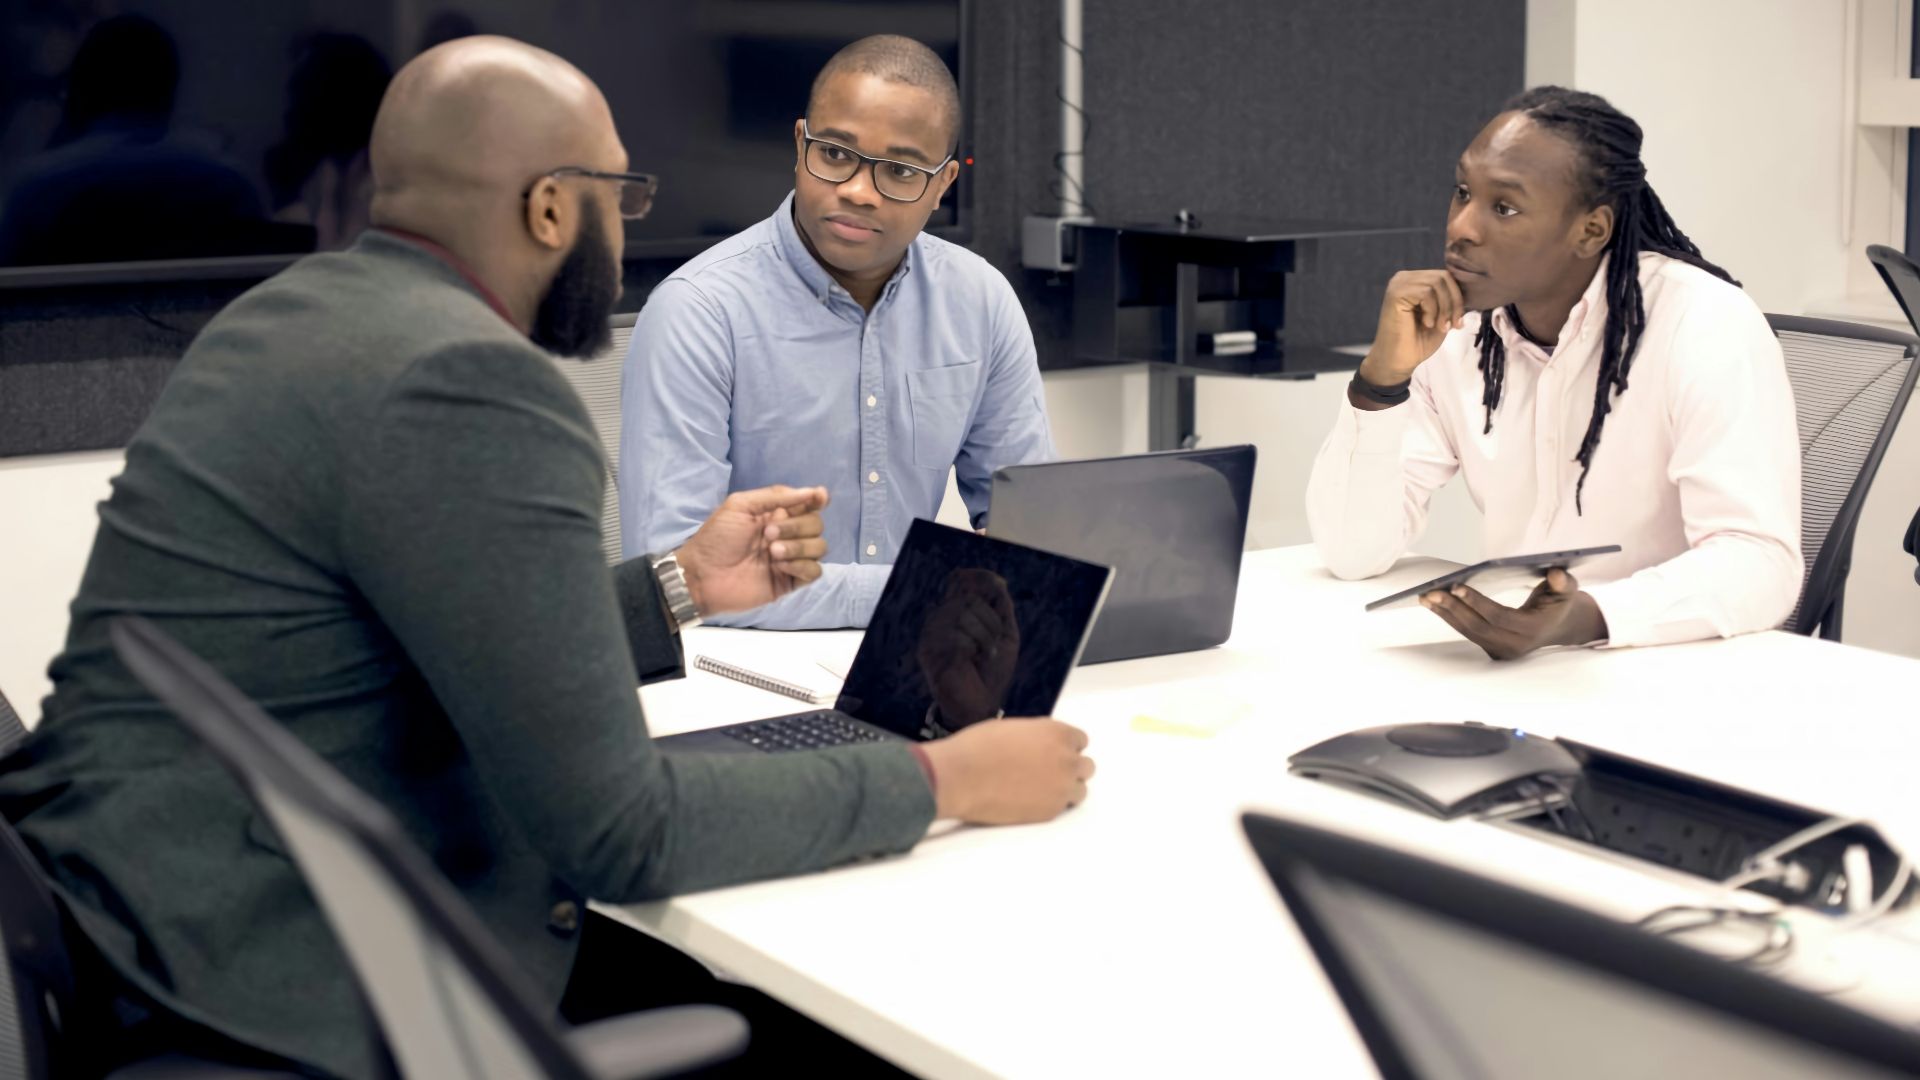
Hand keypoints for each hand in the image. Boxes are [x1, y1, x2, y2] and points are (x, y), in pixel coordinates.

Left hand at [675, 485, 829, 615]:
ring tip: (772, 552)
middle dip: (797, 526)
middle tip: (768, 534)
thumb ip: (776, 496)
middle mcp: (788, 534)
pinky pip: (814, 571)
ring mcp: (791, 559)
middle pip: (816, 524)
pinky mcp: (790, 581)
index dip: (818, 499)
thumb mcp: (740, 505)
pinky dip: (801, 566)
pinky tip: (779, 567)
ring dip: (799, 547)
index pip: (809, 504)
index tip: (819, 498)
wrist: (703, 575)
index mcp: (777, 514)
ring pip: (820, 547)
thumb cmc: (717, 538)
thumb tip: (812, 492)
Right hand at [917, 569, 1020, 728]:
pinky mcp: (928, 651)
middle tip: (995, 642)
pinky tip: (972, 661)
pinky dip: (973, 647)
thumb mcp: (1005, 636)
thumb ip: (1001, 608)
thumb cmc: (992, 673)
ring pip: (962, 613)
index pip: (959, 580)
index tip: (999, 584)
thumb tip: (998, 581)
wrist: (980, 706)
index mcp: (956, 613)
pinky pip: (955, 635)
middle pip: (968, 597)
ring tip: (986, 654)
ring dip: (985, 635)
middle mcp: (940, 620)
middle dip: (991, 619)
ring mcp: (931, 635)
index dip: (979, 577)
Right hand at [922, 718, 1094, 823]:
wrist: (961, 777)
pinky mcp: (1050, 811)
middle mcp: (1066, 760)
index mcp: (1057, 733)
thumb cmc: (978, 747)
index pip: (1081, 741)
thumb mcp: (1014, 728)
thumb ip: (1037, 736)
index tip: (1055, 753)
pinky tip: (1032, 800)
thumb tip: (1041, 744)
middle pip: (1086, 767)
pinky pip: (1062, 808)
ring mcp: (1060, 788)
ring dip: (1066, 788)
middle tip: (1050, 772)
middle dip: (1071, 768)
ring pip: (1080, 790)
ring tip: (1043, 789)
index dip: (1066, 747)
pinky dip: (1051, 804)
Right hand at [1354, 269, 1466, 403]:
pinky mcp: (1396, 293)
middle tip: (1451, 326)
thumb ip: (1451, 299)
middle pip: (1443, 276)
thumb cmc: (1418, 342)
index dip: (1458, 298)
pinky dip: (1433, 310)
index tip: (1458, 323)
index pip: (1446, 276)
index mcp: (1416, 281)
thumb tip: (1471, 287)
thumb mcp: (1442, 316)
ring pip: (1437, 283)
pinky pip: (1427, 292)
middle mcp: (1405, 278)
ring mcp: (1399, 284)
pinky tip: (1426, 324)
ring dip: (1444, 308)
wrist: (1399, 362)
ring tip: (1439, 327)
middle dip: (1454, 303)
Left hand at [1421, 568, 1608, 659]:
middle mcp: (1515, 644)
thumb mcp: (1567, 590)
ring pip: (1469, 632)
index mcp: (1532, 629)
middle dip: (1452, 608)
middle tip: (1431, 592)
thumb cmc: (1559, 603)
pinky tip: (1435, 605)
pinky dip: (1450, 618)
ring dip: (1445, 614)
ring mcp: (1502, 650)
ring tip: (1426, 597)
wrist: (1560, 626)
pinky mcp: (1492, 649)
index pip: (1499, 616)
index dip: (1477, 602)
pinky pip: (1468, 633)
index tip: (1456, 586)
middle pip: (1477, 626)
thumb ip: (1563, 582)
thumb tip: (1556, 573)